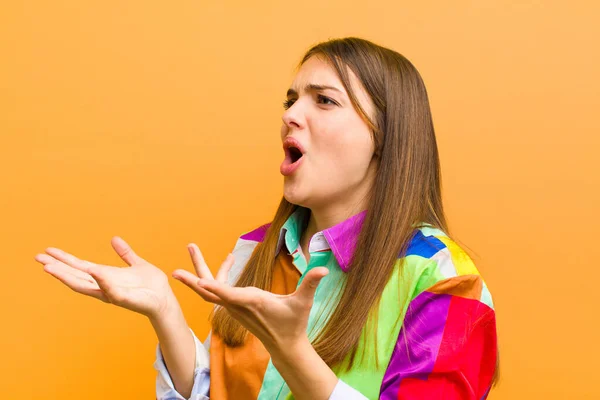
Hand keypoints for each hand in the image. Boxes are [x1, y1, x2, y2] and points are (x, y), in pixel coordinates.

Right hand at [35, 236, 175, 318]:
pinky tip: (93, 271)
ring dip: (68, 276)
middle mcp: (104, 285)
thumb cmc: (151, 285)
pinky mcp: (124, 299)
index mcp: (105, 276)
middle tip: (38, 258)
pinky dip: (102, 281)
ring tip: (50, 268)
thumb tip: (114, 239)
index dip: (64, 259)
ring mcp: (111, 293)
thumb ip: (125, 253)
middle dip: (57, 268)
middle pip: (75, 276)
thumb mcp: (136, 263)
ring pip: (85, 285)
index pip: (80, 267)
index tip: (48, 251)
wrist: (164, 298)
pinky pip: (110, 290)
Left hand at [173, 244, 328, 352]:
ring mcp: (234, 306)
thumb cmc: (294, 324)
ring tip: (193, 248)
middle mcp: (237, 304)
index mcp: (251, 302)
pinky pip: (218, 289)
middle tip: (176, 264)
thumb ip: (311, 284)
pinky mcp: (235, 307)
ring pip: (209, 288)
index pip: (227, 293)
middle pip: (208, 289)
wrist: (285, 345)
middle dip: (192, 275)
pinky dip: (216, 275)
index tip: (195, 280)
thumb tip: (323, 270)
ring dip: (200, 270)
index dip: (212, 286)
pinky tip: (229, 260)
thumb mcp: (303, 303)